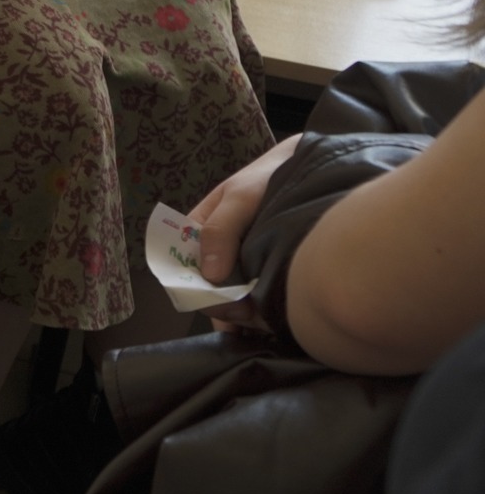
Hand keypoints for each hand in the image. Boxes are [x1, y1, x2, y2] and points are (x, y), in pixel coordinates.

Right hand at [186, 134, 300, 328]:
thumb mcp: (240, 197)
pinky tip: (270, 324)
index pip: (184, 269)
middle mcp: (218, 253)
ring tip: (261, 323)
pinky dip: (260, 314)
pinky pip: (256, 300)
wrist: (310, 170)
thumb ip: (221, 230)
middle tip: (247, 315)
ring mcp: (243, 266)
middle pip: (209, 290)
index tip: (218, 303)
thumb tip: (210, 277)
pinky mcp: (266, 275)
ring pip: (233, 299)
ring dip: (242, 315)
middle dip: (223, 306)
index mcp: (200, 233)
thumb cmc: (267, 178)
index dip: (195, 290)